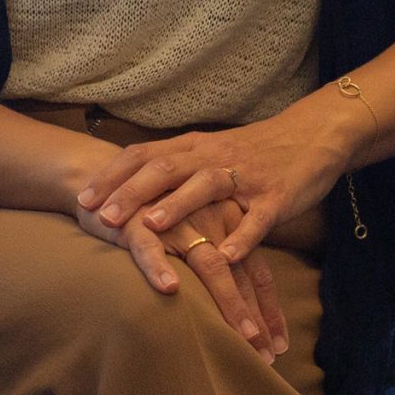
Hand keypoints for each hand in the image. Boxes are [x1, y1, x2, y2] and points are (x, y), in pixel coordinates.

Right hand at [74, 192, 285, 358]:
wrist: (107, 178)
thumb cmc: (156, 213)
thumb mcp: (195, 234)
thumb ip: (218, 263)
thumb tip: (243, 312)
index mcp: (227, 221)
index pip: (257, 271)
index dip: (269, 310)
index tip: (278, 347)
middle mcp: (209, 218)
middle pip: (240, 274)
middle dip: (254, 318)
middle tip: (265, 357)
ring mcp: (176, 220)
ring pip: (208, 264)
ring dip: (228, 302)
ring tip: (241, 337)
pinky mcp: (138, 221)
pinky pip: (151, 247)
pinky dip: (159, 267)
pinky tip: (170, 289)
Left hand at [77, 104, 355, 265]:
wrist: (312, 137)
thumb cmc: (251, 153)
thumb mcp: (206, 154)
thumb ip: (173, 170)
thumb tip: (126, 192)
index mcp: (193, 147)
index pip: (143, 156)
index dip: (112, 177)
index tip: (82, 200)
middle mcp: (213, 156)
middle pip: (166, 168)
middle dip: (132, 192)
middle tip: (103, 217)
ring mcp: (245, 176)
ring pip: (206, 186)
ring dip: (178, 206)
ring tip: (153, 227)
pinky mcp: (276, 196)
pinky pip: (257, 218)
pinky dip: (242, 237)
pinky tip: (226, 257)